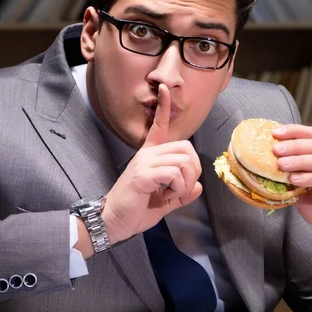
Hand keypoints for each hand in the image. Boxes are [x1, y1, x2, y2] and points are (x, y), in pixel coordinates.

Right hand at [102, 84, 202, 243]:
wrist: (113, 223)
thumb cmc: (134, 211)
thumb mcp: (164, 203)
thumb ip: (181, 194)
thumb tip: (198, 187)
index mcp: (149, 156)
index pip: (158, 125)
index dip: (163, 107)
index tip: (164, 88)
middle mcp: (146, 154)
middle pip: (185, 147)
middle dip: (193, 170)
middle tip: (183, 187)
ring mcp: (143, 163)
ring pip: (183, 161)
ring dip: (185, 182)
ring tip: (171, 193)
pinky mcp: (142, 174)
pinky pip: (174, 174)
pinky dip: (177, 188)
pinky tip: (165, 195)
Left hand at [272, 124, 311, 282]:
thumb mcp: (302, 188)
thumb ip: (292, 175)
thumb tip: (267, 165)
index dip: (295, 131)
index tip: (275, 133)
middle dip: (295, 145)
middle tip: (276, 150)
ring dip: (300, 161)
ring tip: (281, 164)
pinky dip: (310, 178)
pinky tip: (295, 180)